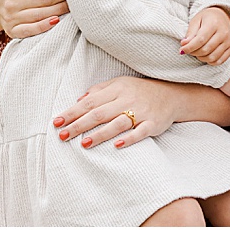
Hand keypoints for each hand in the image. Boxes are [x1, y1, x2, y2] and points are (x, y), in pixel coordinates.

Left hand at [52, 75, 176, 149]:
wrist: (173, 95)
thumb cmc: (141, 91)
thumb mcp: (121, 84)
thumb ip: (100, 90)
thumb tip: (79, 100)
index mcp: (118, 89)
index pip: (90, 101)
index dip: (72, 112)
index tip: (56, 123)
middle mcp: (128, 99)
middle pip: (100, 113)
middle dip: (79, 125)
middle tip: (63, 135)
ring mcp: (142, 112)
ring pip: (117, 123)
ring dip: (99, 134)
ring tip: (83, 143)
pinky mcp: (153, 124)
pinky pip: (140, 132)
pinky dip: (129, 139)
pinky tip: (117, 146)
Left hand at [181, 6, 229, 65]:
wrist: (223, 16)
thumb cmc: (207, 18)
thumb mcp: (196, 20)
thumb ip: (190, 32)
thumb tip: (184, 44)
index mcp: (214, 23)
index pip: (200, 40)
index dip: (189, 47)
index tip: (182, 50)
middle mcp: (224, 33)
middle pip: (206, 50)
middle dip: (194, 52)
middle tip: (188, 50)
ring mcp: (229, 41)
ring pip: (212, 57)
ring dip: (201, 58)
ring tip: (197, 52)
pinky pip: (220, 61)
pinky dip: (210, 61)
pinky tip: (205, 56)